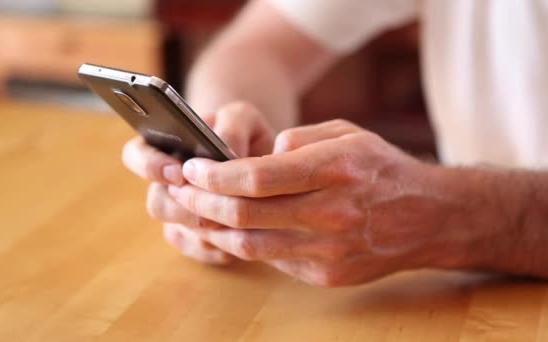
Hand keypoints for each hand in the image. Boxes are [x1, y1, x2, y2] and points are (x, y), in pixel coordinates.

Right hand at [122, 101, 275, 263]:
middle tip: (214, 204)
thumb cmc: (247, 135)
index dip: (150, 166)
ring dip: (205, 227)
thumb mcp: (243, 118)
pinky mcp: (196, 240)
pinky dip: (220, 246)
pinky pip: (200, 250)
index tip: (179, 173)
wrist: (265, 169)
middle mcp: (165, 185)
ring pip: (178, 230)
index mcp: (163, 147)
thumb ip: (232, 126)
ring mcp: (179, 214)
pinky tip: (243, 234)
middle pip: (157, 203)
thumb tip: (225, 149)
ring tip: (234, 218)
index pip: (135, 155)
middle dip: (184, 207)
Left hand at [166, 119, 470, 285]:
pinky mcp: (326, 274)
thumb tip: (259, 155)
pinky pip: (271, 259)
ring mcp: (328, 249)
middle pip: (244, 214)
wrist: (428, 217)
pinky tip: (228, 230)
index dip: (214, 175)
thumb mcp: (347, 134)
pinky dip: (242, 244)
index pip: (256, 177)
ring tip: (194, 211)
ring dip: (213, 228)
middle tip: (180, 189)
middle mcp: (331, 212)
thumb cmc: (382, 168)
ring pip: (250, 244)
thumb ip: (300, 138)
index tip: (192, 168)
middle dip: (201, 201)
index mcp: (334, 169)